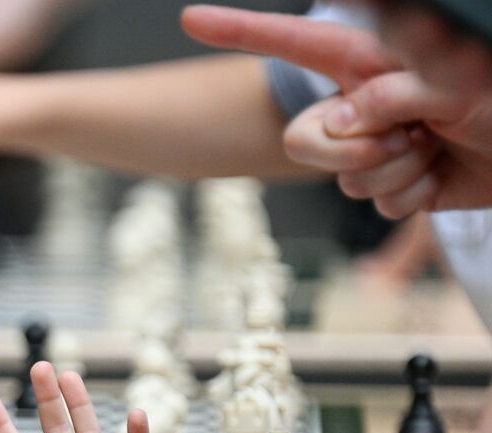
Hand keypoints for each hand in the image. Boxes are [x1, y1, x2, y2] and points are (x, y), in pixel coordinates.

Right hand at [183, 4, 491, 214]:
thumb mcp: (450, 82)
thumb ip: (386, 95)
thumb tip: (340, 123)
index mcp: (369, 62)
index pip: (293, 41)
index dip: (240, 29)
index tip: (192, 19)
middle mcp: (363, 103)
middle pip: (302, 137)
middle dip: (347, 149)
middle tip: (405, 136)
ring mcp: (374, 146)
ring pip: (342, 178)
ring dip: (394, 172)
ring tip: (436, 149)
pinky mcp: (392, 185)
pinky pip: (374, 204)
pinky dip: (410, 197)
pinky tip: (440, 176)